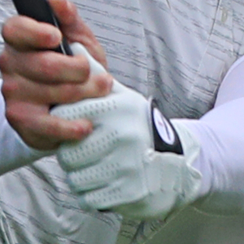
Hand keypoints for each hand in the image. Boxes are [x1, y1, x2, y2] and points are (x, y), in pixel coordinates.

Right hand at [0, 0, 114, 149]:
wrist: (65, 105)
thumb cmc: (71, 70)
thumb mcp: (77, 40)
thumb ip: (69, 19)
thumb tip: (57, 0)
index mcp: (20, 39)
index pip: (15, 29)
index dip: (35, 32)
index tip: (57, 37)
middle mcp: (10, 64)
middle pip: (43, 64)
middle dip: (79, 71)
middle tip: (97, 75)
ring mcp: (12, 93)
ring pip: (52, 92)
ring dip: (84, 95)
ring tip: (96, 94)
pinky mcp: (20, 120)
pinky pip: (47, 124)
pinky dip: (70, 126)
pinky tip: (84, 124)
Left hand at [55, 84, 201, 220]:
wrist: (181, 163)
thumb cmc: (142, 127)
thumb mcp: (123, 97)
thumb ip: (95, 74)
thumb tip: (72, 45)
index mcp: (118, 108)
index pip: (65, 116)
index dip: (62, 125)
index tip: (71, 129)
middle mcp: (123, 135)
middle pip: (66, 153)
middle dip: (71, 156)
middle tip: (83, 154)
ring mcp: (127, 166)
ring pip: (75, 178)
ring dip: (80, 177)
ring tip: (95, 169)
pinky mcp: (129, 193)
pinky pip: (89, 198)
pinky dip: (92, 194)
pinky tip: (105, 184)